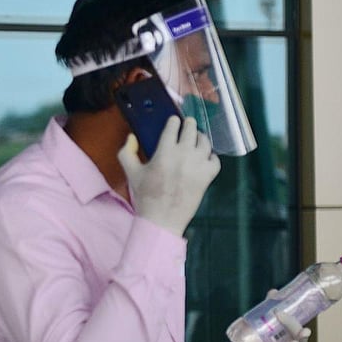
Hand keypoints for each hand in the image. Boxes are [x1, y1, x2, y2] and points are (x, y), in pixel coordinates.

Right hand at [118, 115, 220, 235]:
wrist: (162, 219)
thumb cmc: (146, 196)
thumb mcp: (131, 173)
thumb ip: (126, 152)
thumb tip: (132, 137)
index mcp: (165, 151)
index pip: (173, 126)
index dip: (174, 121)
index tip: (174, 121)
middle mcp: (184, 154)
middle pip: (191, 129)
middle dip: (189, 124)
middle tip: (188, 125)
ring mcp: (198, 164)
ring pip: (205, 142)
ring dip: (201, 138)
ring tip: (197, 140)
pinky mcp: (208, 176)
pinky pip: (215, 160)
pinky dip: (211, 157)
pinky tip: (205, 159)